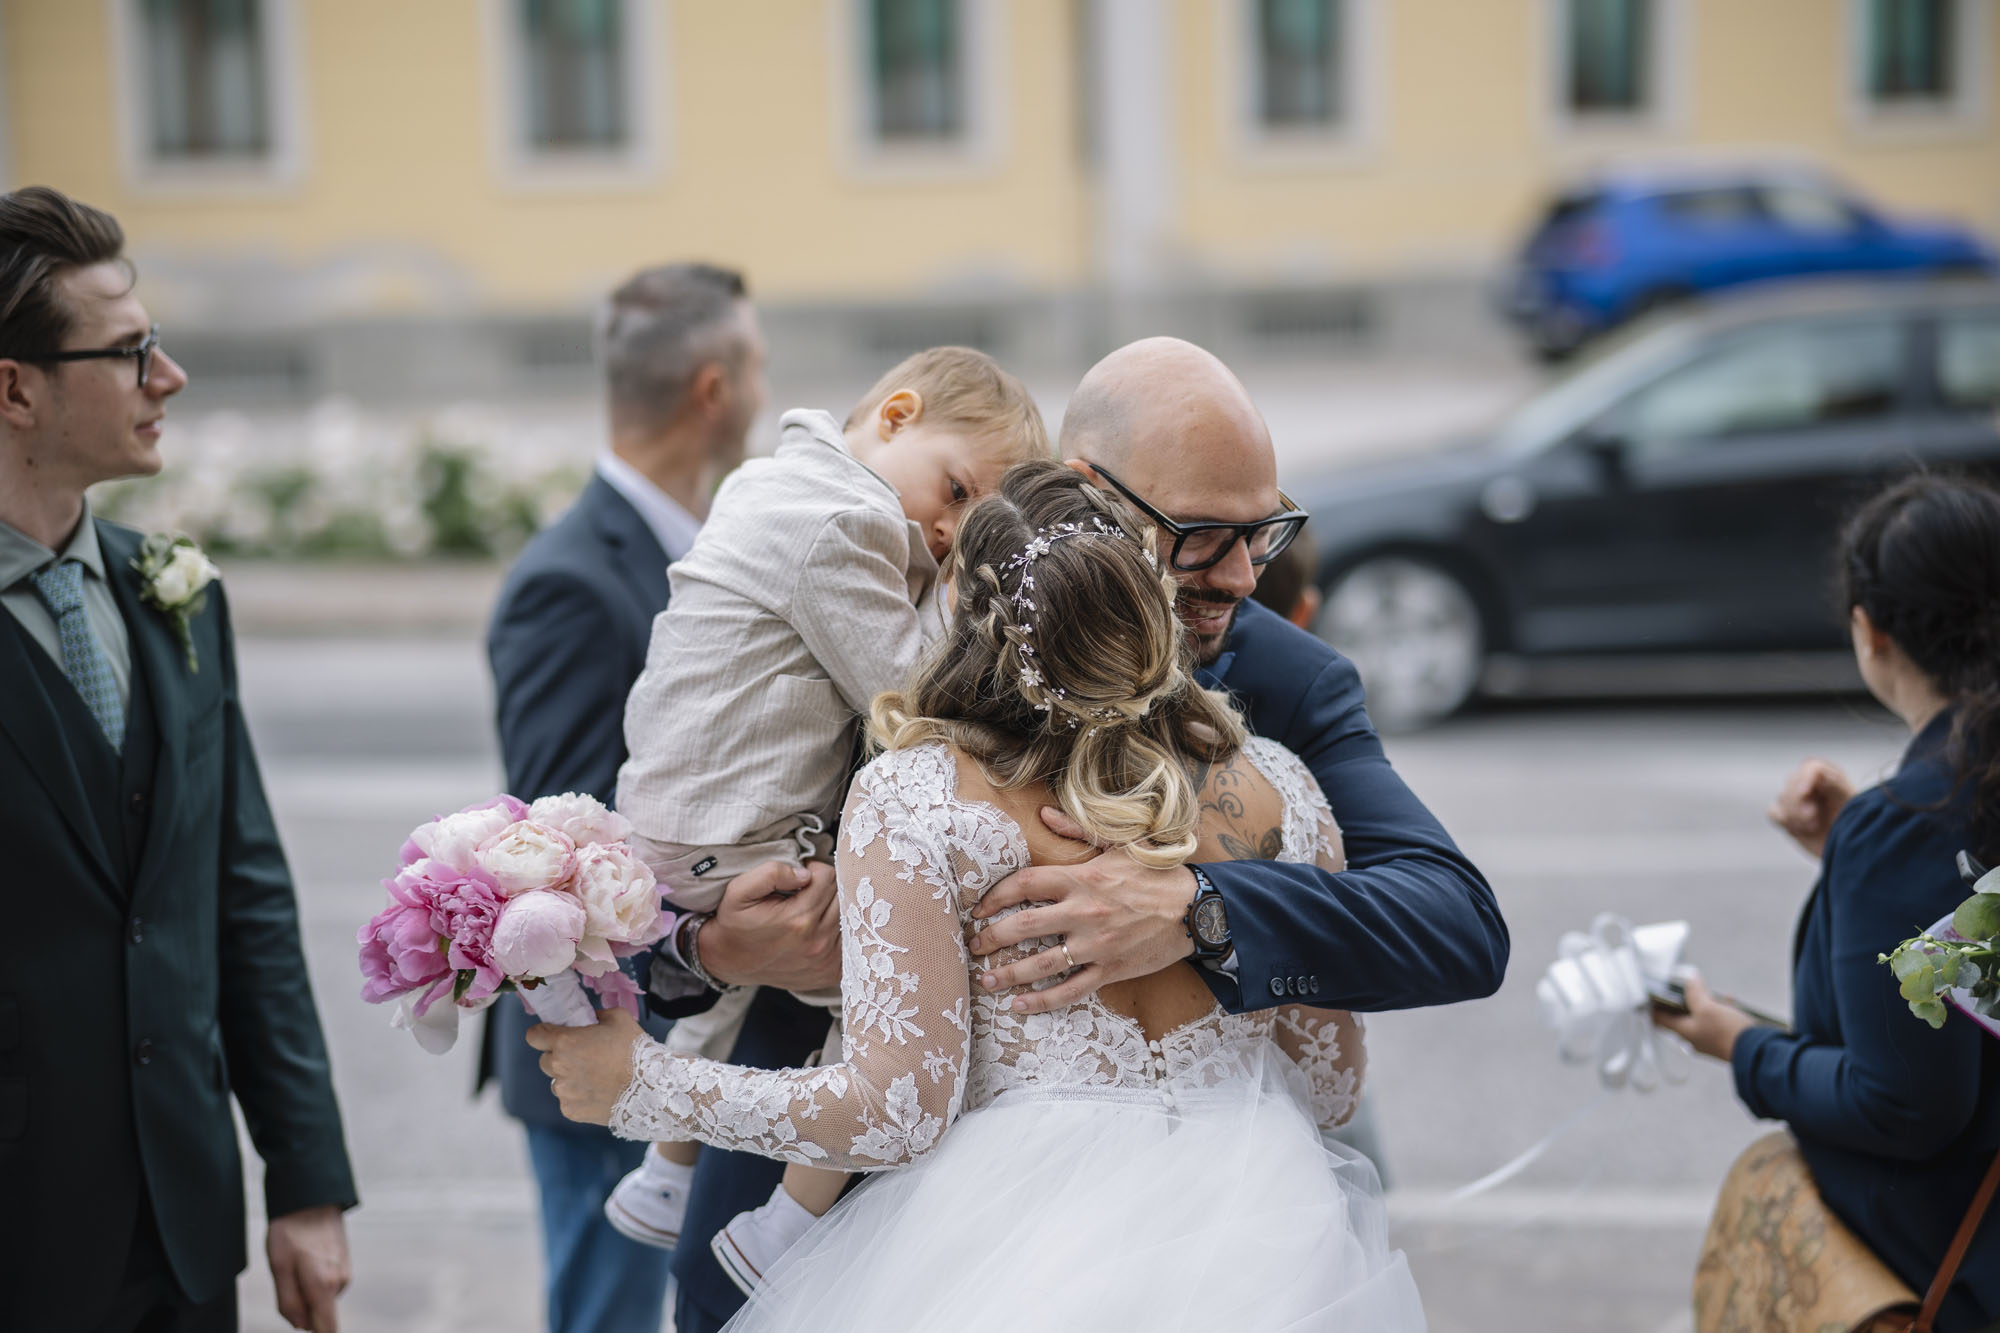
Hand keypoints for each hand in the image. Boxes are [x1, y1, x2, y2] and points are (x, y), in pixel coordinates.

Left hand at [266, 1204, 349, 1332]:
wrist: (312, 1197)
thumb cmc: (290, 1232)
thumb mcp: (279, 1268)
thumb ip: (288, 1302)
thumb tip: (301, 1326)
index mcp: (323, 1287)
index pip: (327, 1329)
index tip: (305, 1326)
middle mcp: (340, 1282)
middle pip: (321, 1315)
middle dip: (304, 1310)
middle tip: (286, 1283)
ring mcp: (345, 1271)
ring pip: (323, 1298)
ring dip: (307, 1292)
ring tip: (294, 1265)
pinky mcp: (345, 1263)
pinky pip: (327, 1284)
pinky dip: (314, 1280)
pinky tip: (305, 1259)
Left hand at [526, 1006, 644, 1125]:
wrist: (650, 1088)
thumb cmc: (635, 1050)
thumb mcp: (619, 1018)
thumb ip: (598, 1015)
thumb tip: (591, 1018)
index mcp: (565, 1042)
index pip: (534, 1036)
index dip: (542, 1033)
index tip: (551, 1035)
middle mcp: (558, 1067)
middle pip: (545, 1060)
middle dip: (558, 1057)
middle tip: (582, 1057)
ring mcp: (564, 1092)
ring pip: (557, 1082)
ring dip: (569, 1079)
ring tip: (594, 1078)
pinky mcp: (571, 1111)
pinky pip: (568, 1101)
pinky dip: (579, 1097)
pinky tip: (598, 1092)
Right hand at [699, 859, 840, 990]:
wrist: (730, 962)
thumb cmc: (735, 924)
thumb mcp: (739, 891)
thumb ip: (771, 873)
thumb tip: (805, 872)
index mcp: (798, 918)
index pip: (828, 876)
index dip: (813, 869)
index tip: (799, 878)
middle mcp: (817, 941)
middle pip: (842, 895)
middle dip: (825, 888)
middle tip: (805, 894)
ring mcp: (827, 960)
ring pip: (850, 916)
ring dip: (834, 909)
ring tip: (811, 911)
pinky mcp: (832, 972)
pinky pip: (852, 941)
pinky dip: (840, 932)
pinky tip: (820, 931)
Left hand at [967, 805, 1196, 1012]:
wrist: (1195, 908)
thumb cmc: (1155, 874)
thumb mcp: (1119, 843)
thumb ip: (1077, 830)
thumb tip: (1044, 814)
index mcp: (1082, 878)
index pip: (1024, 884)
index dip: (995, 896)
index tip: (979, 907)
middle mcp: (1083, 913)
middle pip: (1023, 926)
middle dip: (991, 937)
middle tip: (972, 945)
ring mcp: (1096, 945)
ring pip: (1040, 964)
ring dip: (1007, 974)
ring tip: (984, 980)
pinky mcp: (1110, 970)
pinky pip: (1070, 990)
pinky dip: (1042, 1000)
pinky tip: (1020, 1005)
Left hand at [1652, 972, 1757, 1061]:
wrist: (1757, 1052)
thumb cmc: (1727, 1032)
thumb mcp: (1707, 1007)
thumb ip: (1695, 992)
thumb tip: (1689, 978)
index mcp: (1683, 1032)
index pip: (1659, 1019)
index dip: (1653, 1006)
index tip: (1650, 993)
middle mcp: (1694, 1037)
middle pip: (1681, 1016)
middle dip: (1684, 1000)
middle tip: (1685, 987)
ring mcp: (1710, 1039)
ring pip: (1701, 1017)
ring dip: (1705, 1003)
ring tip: (1712, 993)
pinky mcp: (1725, 1038)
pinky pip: (1718, 1021)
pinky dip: (1721, 1009)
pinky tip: (1730, 1000)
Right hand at [1767, 758, 1853, 859]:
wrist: (1851, 849)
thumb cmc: (1857, 824)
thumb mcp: (1851, 803)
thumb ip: (1836, 785)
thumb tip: (1819, 771)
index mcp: (1831, 776)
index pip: (1811, 768)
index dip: (1804, 778)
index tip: (1804, 793)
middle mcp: (1812, 783)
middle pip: (1793, 781)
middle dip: (1799, 801)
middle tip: (1812, 820)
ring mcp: (1797, 799)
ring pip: (1783, 797)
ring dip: (1795, 814)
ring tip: (1813, 827)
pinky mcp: (1786, 814)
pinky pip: (1773, 812)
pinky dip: (1783, 820)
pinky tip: (1800, 829)